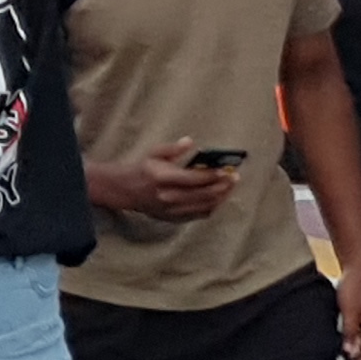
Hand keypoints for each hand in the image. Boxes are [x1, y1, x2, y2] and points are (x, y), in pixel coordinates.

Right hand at [91, 142, 239, 219]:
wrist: (126, 191)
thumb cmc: (143, 169)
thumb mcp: (155, 153)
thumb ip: (173, 148)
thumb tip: (190, 142)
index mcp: (163, 178)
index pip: (194, 179)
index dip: (213, 175)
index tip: (226, 170)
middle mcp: (169, 196)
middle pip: (203, 194)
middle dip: (222, 186)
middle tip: (234, 178)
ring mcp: (172, 210)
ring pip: (204, 206)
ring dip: (220, 197)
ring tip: (229, 187)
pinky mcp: (174, 218)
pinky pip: (199, 214)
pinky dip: (212, 206)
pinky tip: (218, 198)